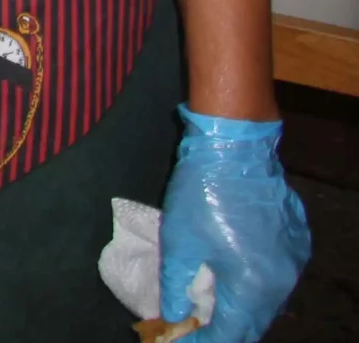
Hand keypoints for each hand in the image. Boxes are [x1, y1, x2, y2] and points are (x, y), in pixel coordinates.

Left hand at [161, 108, 310, 341]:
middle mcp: (282, 281)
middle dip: (225, 331)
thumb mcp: (179, 242)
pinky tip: (236, 279)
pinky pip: (278, 278)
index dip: (204, 341)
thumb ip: (176, 285)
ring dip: (243, 310)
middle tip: (196, 330)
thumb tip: (173, 314)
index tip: (178, 340)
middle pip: (254, 322)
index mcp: (253, 285)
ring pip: (269, 302)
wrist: (236, 148)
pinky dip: (257, 286)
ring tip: (213, 310)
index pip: (230, 333)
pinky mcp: (298, 243)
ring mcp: (295, 262)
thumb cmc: (202, 193)